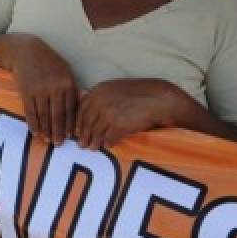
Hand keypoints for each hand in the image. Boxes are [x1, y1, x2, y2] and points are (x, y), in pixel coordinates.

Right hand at [2, 35, 78, 145]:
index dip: (70, 125)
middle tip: (58, 144)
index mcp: (67, 83)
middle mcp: (54, 88)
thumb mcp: (64, 71)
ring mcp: (39, 90)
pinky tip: (35, 132)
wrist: (26, 51)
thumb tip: (75, 111)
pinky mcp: (26, 91)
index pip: (70, 109)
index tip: (70, 137)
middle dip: (58, 132)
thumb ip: (70, 89)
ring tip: (47, 140)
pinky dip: (33, 124)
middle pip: (58, 115)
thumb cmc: (48, 62)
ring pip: (44, 116)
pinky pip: (30, 112)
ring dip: (45, 130)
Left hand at [74, 79, 188, 149]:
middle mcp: (100, 102)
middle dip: (83, 135)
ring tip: (93, 148)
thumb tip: (90, 114)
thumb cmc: (138, 94)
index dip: (79, 122)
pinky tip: (108, 146)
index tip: (77, 130)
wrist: (158, 99)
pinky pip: (108, 138)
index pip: (81, 109)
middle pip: (86, 123)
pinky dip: (107, 143)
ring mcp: (108, 114)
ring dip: (94, 142)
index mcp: (98, 91)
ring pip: (96, 132)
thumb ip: (101, 98)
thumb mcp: (115, 90)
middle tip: (82, 144)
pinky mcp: (118, 126)